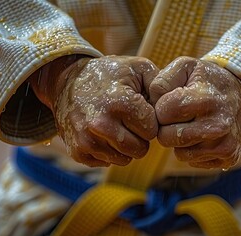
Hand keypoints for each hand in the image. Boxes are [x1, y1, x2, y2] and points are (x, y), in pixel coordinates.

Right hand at [31, 56, 158, 166]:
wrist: (68, 81)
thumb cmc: (110, 75)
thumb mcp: (138, 68)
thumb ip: (161, 86)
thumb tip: (172, 109)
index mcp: (120, 104)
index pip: (152, 131)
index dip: (150, 121)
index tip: (140, 109)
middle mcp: (101, 125)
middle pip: (140, 150)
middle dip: (140, 136)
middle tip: (129, 119)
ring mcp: (87, 141)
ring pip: (124, 159)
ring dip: (126, 146)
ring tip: (117, 125)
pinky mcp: (78, 152)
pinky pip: (107, 163)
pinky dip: (109, 151)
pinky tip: (103, 133)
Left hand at [150, 57, 240, 168]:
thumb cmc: (207, 80)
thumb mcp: (186, 67)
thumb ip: (162, 81)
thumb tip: (152, 104)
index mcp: (206, 99)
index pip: (164, 113)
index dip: (161, 107)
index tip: (171, 101)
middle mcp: (218, 126)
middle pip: (167, 138)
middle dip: (167, 126)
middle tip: (180, 115)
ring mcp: (225, 145)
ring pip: (179, 153)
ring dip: (179, 140)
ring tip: (192, 124)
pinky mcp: (227, 159)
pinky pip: (192, 161)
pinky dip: (193, 150)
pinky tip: (202, 135)